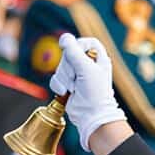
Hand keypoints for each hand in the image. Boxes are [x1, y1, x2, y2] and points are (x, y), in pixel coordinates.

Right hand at [49, 34, 125, 150]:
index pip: (86, 43)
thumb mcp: (85, 69)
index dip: (79, 45)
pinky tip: (66, 93)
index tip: (74, 51)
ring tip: (73, 88)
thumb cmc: (95, 93)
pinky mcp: (67, 84)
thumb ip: (74, 52)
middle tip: (75, 78)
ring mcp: (77, 75)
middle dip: (68, 67)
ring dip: (64, 78)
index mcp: (98, 59)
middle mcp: (88, 65)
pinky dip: (59, 85)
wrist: (90, 116)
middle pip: (69, 54)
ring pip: (60, 66)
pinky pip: (55, 78)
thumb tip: (64, 38)